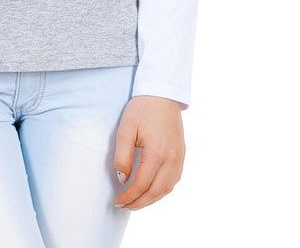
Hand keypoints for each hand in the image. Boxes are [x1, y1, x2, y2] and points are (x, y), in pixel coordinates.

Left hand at [114, 95, 184, 210]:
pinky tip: (151, 190)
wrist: (162, 94)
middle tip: (124, 206)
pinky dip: (162, 190)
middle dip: (138, 203)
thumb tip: (123, 179)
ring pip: (166, 189)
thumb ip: (122, 157)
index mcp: (157, 153)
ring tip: (136, 202)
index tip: (117, 201)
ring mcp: (179, 157)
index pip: (142, 185)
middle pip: (155, 192)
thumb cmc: (142, 109)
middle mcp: (171, 159)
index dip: (129, 197)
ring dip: (151, 199)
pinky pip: (173, 180)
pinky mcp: (181, 154)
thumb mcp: (125, 130)